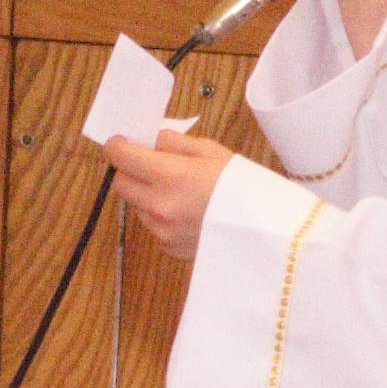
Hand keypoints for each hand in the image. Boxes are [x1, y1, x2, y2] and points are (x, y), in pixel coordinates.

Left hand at [107, 129, 235, 260]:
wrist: (268, 230)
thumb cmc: (245, 186)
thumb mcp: (211, 151)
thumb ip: (173, 143)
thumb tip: (150, 139)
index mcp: (170, 176)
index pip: (121, 157)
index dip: (117, 146)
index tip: (121, 141)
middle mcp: (159, 206)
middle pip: (120, 184)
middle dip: (128, 171)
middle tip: (147, 164)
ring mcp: (162, 231)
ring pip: (135, 206)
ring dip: (144, 195)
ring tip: (176, 190)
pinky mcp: (169, 248)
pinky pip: (152, 227)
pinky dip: (160, 216)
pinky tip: (185, 211)